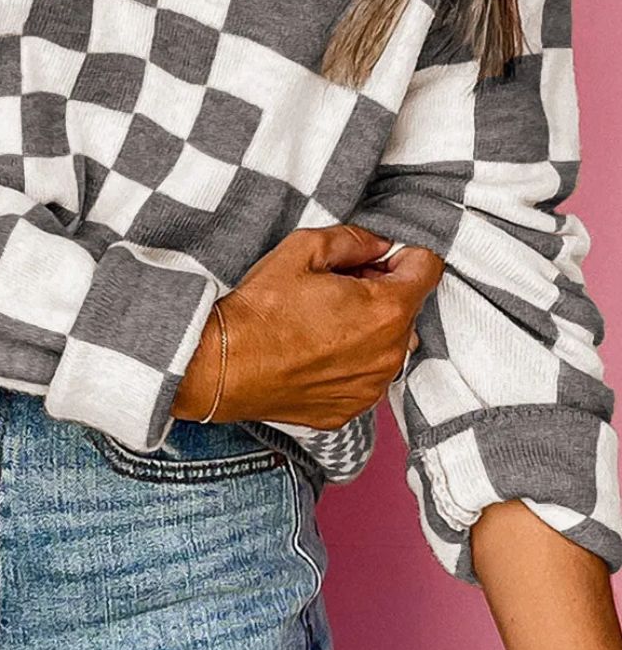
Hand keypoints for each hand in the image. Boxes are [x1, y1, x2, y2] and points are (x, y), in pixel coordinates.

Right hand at [172, 224, 443, 425]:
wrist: (222, 366)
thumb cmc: (260, 309)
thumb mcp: (302, 249)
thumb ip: (353, 239)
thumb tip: (379, 245)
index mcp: (387, 309)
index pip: (427, 269)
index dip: (401, 257)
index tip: (373, 261)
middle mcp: (390, 354)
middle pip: (408, 309)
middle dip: (383, 293)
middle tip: (337, 289)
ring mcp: (372, 388)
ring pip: (390, 346)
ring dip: (370, 330)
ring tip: (324, 323)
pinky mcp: (350, 409)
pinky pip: (367, 377)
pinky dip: (352, 363)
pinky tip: (315, 352)